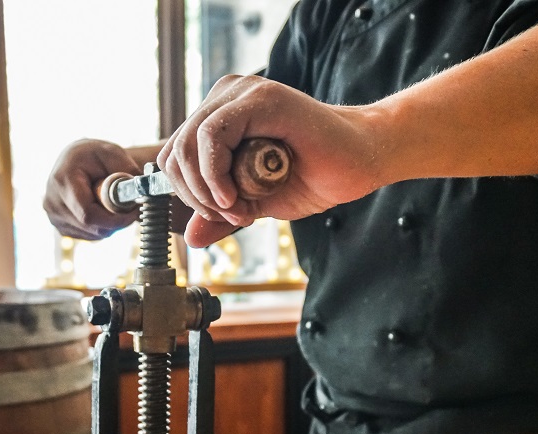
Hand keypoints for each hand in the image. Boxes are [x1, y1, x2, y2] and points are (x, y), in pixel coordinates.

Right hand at [43, 139, 143, 239]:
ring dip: (110, 224)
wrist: (75, 159)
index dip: (115, 219)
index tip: (134, 211)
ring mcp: (53, 215)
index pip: (88, 214)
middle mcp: (52, 201)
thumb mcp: (112, 153)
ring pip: (93, 234)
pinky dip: (101, 227)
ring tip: (114, 203)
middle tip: (129, 207)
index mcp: (62, 181)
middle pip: (92, 227)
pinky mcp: (59, 225)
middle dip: (116, 221)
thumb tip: (142, 191)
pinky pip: (89, 236)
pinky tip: (101, 209)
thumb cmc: (95, 155)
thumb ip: (127, 170)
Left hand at [157, 75, 383, 247]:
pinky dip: (216, 175)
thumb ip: (222, 214)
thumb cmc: (317, 175)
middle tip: (232, 215)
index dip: (188, 194)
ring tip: (240, 207)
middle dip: (196, 196)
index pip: (173, 155)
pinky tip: (237, 195)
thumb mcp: (257, 203)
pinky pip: (212, 135)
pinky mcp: (259, 98)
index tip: (223, 214)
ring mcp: (240, 93)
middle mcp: (225, 98)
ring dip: (207, 190)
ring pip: (188, 145)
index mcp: (219, 117)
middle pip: (175, 152)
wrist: (363, 161)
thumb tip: (190, 236)